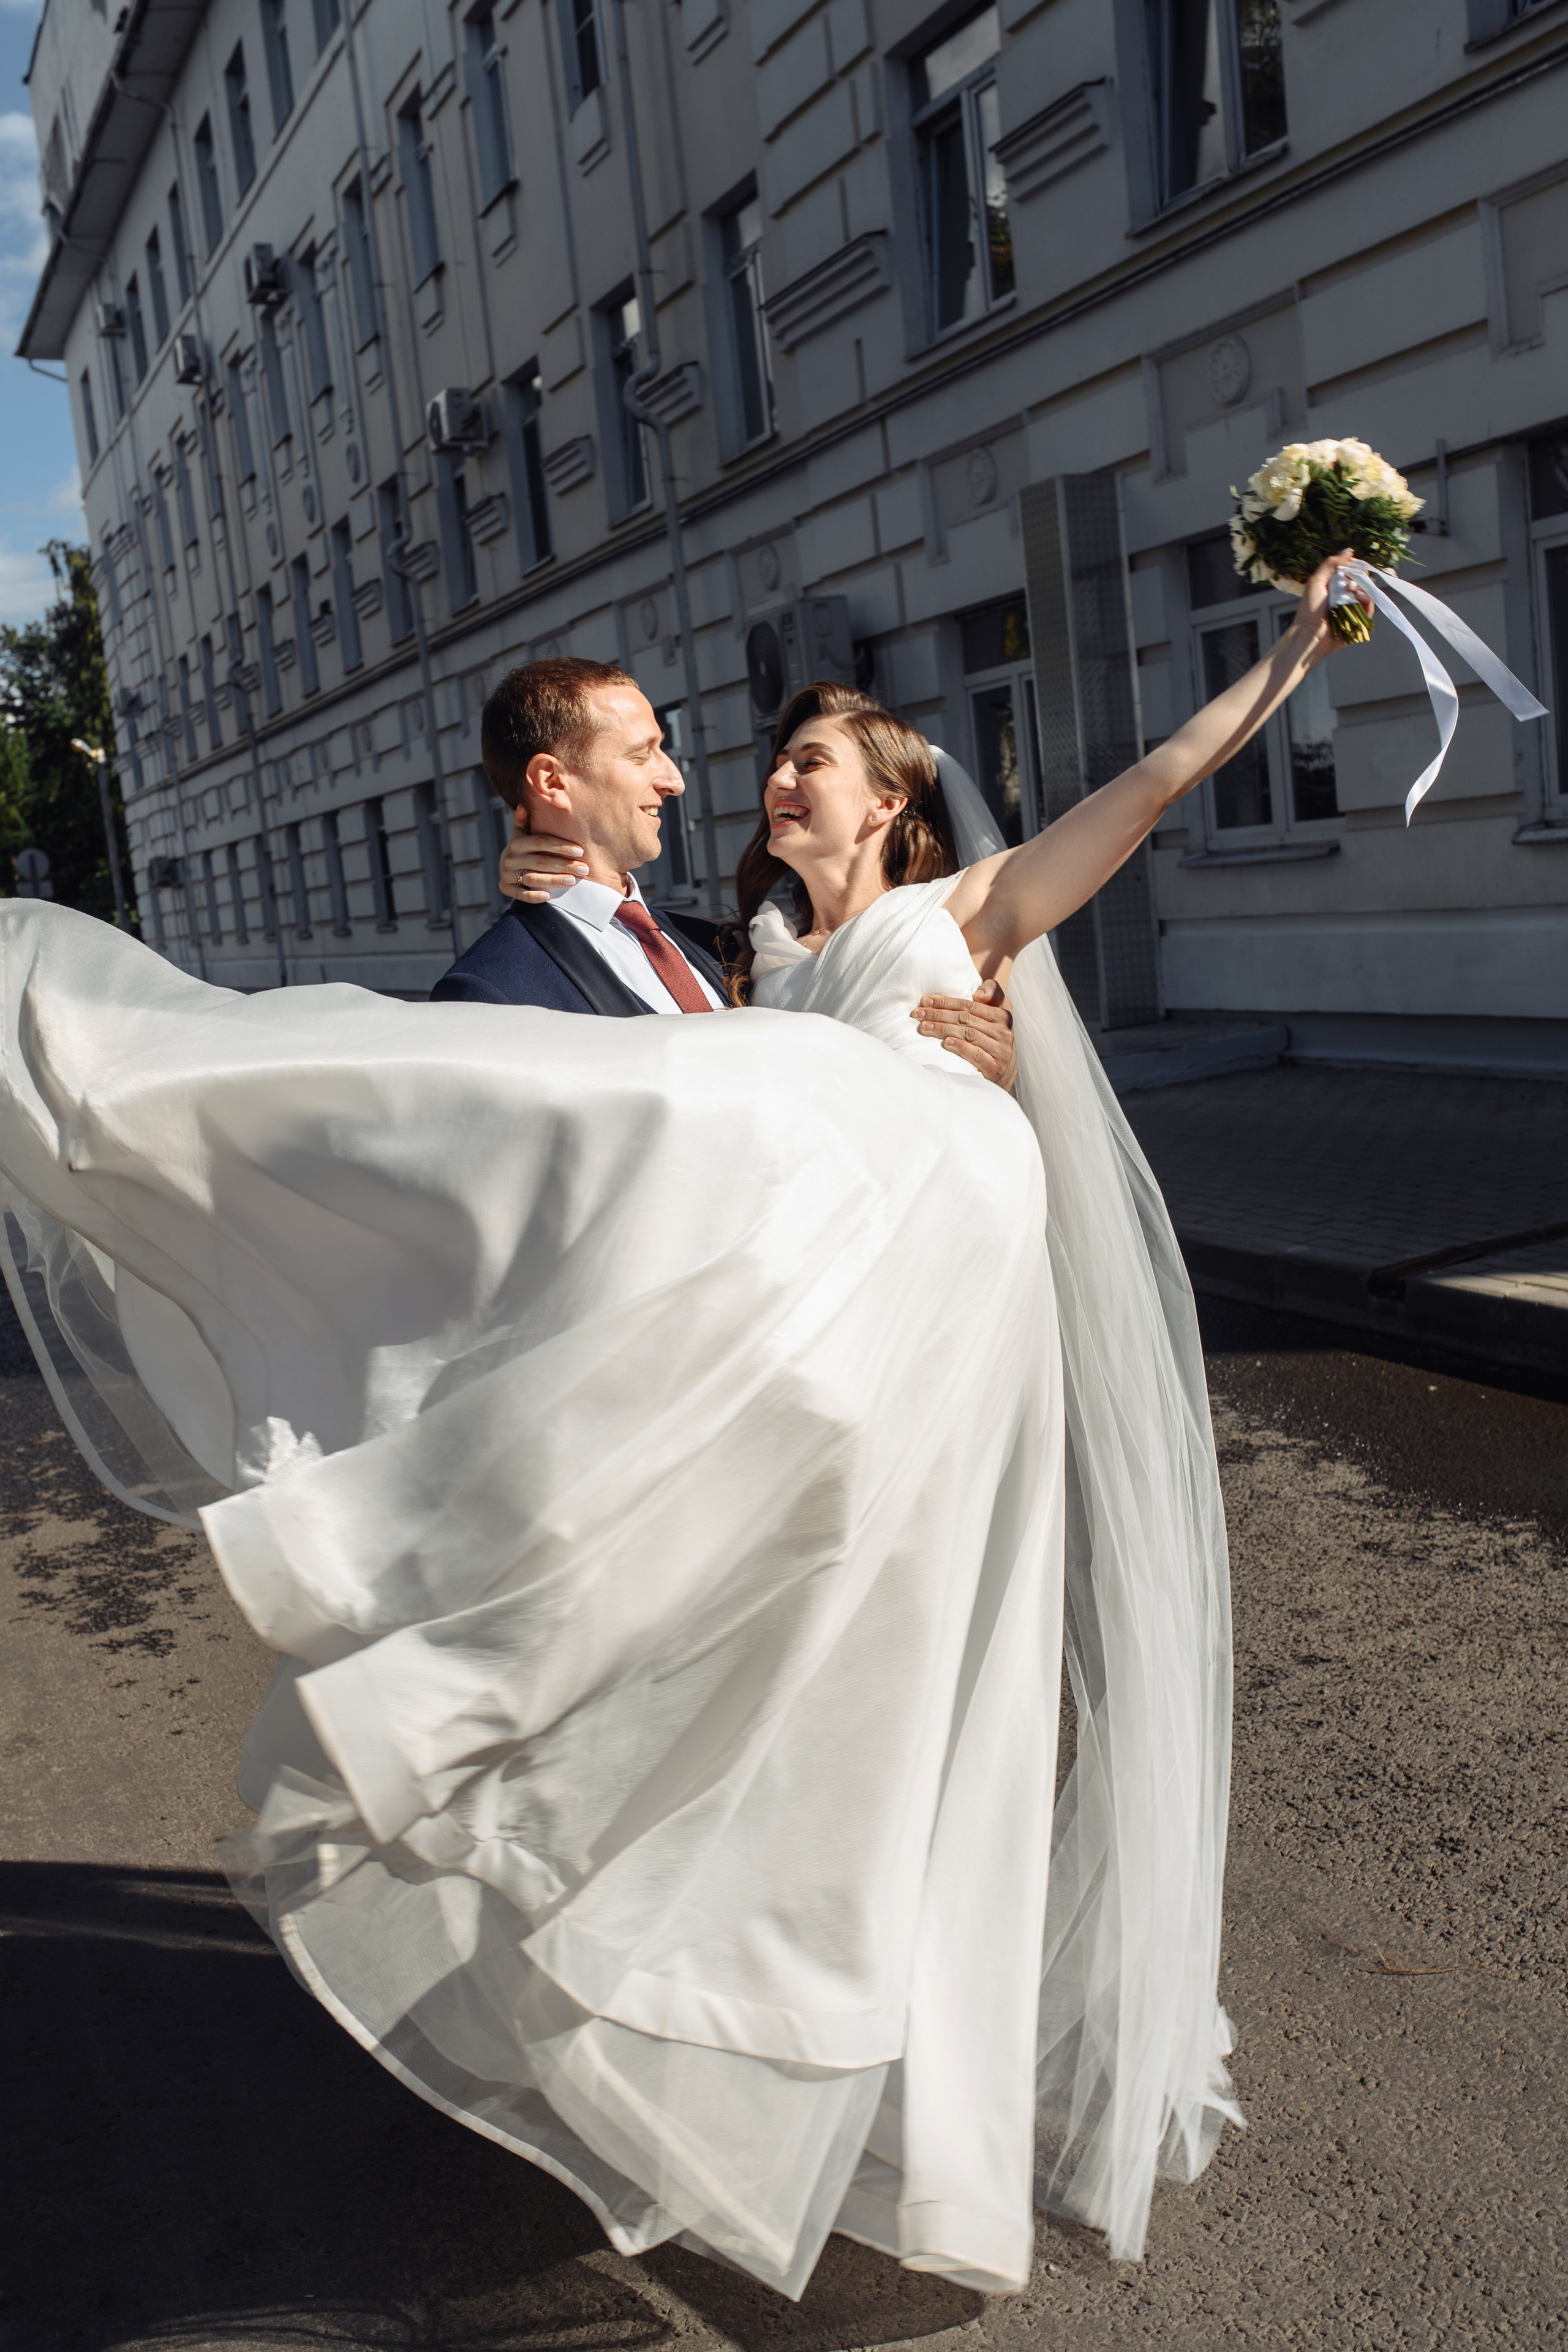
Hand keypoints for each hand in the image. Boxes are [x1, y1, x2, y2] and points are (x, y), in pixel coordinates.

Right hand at [499, 807, 589, 902]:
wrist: (507, 866)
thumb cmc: (524, 848)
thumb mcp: (522, 833)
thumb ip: (524, 821)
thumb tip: (523, 806)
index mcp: (516, 842)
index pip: (540, 842)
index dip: (561, 846)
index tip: (580, 850)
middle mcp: (509, 858)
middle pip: (540, 861)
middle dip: (564, 865)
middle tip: (584, 869)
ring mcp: (507, 874)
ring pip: (533, 878)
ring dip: (554, 880)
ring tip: (573, 881)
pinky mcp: (505, 888)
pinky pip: (520, 894)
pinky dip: (533, 896)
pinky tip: (548, 897)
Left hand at [911, 980, 1016, 1090]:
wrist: (1004, 1072)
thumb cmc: (991, 1038)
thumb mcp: (995, 1013)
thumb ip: (991, 994)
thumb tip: (977, 994)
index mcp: (1002, 1014)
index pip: (969, 1005)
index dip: (946, 1001)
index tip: (925, 1000)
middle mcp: (1003, 1031)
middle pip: (965, 1019)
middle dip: (938, 1015)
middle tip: (917, 1014)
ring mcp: (1001, 1050)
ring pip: (968, 1035)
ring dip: (943, 1030)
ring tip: (924, 1027)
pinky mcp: (996, 1067)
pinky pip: (976, 1054)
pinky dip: (959, 1047)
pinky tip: (945, 1043)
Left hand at [1288, 549, 1370, 670]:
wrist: (1310, 634)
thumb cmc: (1309, 610)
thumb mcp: (1316, 581)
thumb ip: (1331, 564)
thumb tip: (1349, 551)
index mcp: (1336, 585)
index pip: (1352, 570)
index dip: (1354, 566)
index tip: (1351, 565)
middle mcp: (1346, 595)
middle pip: (1362, 579)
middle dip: (1358, 576)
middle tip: (1348, 582)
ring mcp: (1354, 607)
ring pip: (1368, 591)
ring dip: (1361, 587)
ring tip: (1350, 590)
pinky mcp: (1360, 620)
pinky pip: (1370, 606)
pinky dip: (1366, 599)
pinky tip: (1357, 597)